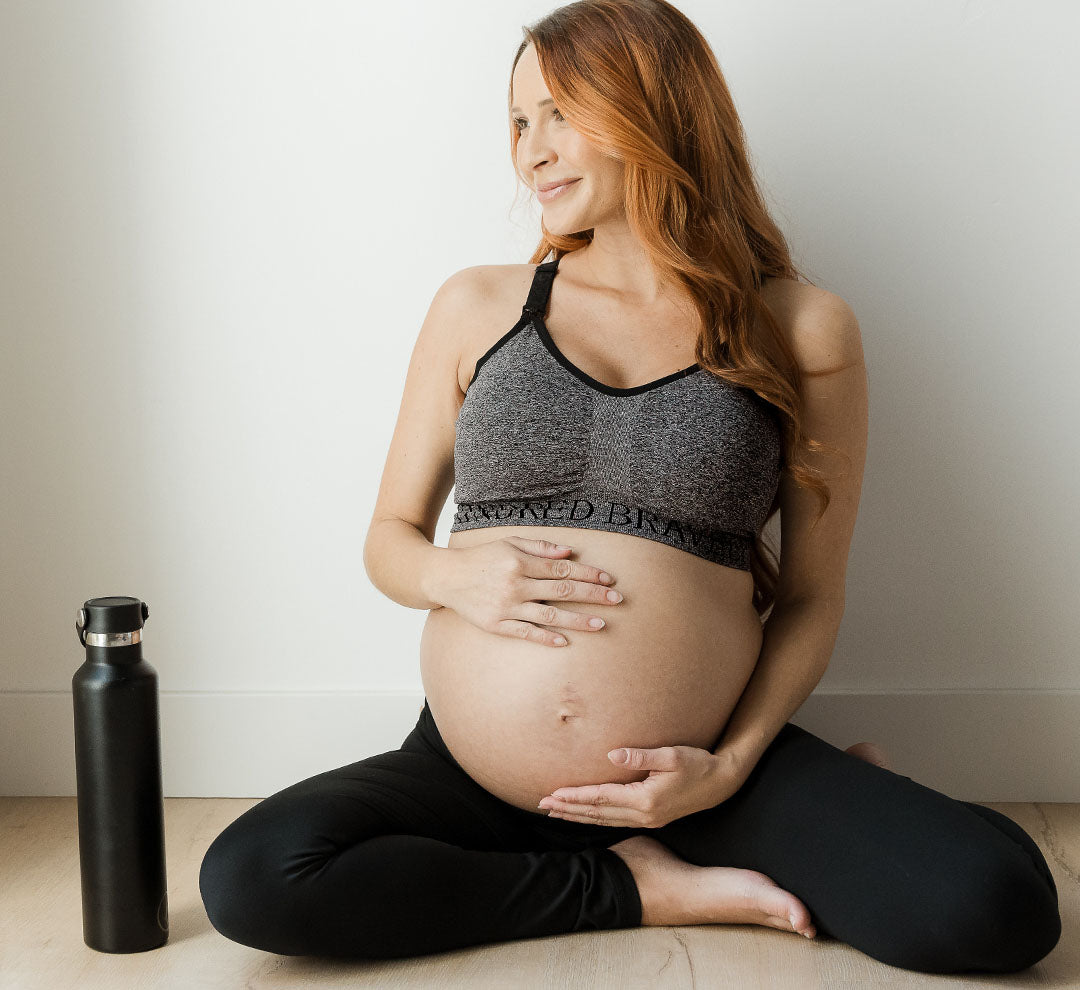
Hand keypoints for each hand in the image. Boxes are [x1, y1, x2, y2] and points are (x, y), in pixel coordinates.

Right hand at [433, 538, 622, 647]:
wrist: (447, 577)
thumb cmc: (482, 558)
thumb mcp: (509, 543)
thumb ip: (539, 547)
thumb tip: (570, 552)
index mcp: (521, 561)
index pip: (562, 568)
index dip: (588, 573)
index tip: (609, 579)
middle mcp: (516, 584)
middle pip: (562, 590)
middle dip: (592, 595)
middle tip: (616, 600)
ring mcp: (507, 606)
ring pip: (550, 615)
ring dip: (578, 620)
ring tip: (601, 624)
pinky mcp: (497, 624)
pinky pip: (526, 632)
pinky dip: (546, 637)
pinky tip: (565, 641)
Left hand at [537, 744, 747, 828]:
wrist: (722, 783)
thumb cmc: (698, 764)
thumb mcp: (672, 755)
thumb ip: (641, 755)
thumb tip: (611, 755)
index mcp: (645, 800)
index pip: (601, 799)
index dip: (575, 796)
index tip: (552, 795)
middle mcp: (643, 815)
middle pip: (597, 814)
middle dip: (569, 809)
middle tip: (542, 806)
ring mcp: (647, 819)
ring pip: (604, 820)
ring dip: (579, 815)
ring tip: (557, 811)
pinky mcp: (651, 818)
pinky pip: (615, 820)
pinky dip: (596, 818)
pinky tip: (586, 814)